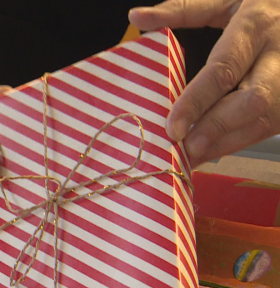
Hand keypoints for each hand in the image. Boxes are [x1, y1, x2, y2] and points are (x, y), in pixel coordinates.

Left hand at [129, 0, 279, 165]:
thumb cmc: (260, 3)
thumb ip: (181, 9)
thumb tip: (137, 17)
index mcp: (255, 25)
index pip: (224, 69)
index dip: (197, 102)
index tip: (173, 127)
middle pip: (253, 100)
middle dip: (216, 128)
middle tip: (185, 147)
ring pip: (265, 119)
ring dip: (226, 142)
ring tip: (191, 156)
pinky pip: (268, 126)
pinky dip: (238, 141)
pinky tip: (212, 149)